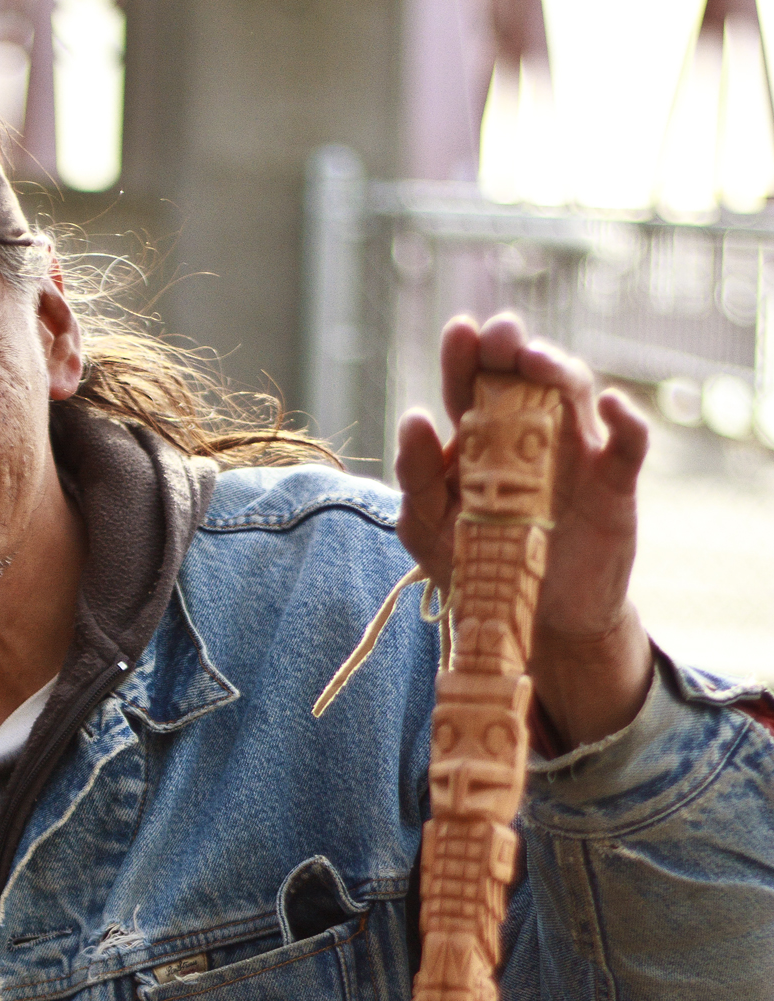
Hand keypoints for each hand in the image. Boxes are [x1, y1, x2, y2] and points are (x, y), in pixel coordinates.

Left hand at [394, 311, 654, 749]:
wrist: (533, 624)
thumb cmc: (479, 568)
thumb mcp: (430, 531)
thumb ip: (416, 479)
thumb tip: (415, 417)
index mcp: (482, 439)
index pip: (472, 384)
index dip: (466, 355)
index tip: (459, 333)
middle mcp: (531, 434)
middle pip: (526, 373)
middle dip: (511, 347)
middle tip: (498, 336)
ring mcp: (575, 453)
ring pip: (575, 392)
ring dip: (558, 368)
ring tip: (534, 360)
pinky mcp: (614, 484)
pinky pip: (629, 443)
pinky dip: (627, 419)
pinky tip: (610, 403)